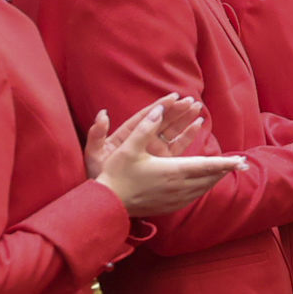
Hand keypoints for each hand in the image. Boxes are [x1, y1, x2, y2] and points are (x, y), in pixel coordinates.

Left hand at [84, 93, 206, 175]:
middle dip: (177, 109)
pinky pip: (178, 146)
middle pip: (162, 120)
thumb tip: (102, 114)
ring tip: (197, 108)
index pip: (146, 117)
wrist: (109, 197)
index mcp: (128, 135)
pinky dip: (188, 135)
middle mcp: (143, 140)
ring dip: (185, 119)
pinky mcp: (162, 161)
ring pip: (172, 130)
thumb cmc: (100, 176)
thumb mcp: (94, 154)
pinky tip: (198, 125)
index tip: (174, 96)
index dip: (160, 106)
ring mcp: (154, 150)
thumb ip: (97, 134)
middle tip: (192, 100)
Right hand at [95, 103, 246, 215]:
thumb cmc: (117, 175)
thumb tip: (159, 109)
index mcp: (173, 170)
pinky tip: (203, 185)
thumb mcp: (129, 147)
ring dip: (215, 179)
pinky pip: (193, 197)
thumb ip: (146, 126)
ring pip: (203, 189)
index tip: (241, 160)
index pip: (207, 166)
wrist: (107, 204)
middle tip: (240, 164)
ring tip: (225, 171)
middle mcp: (178, 186)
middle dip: (225, 170)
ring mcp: (175, 199)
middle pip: (209, 178)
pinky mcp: (169, 207)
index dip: (226, 162)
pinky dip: (202, 188)